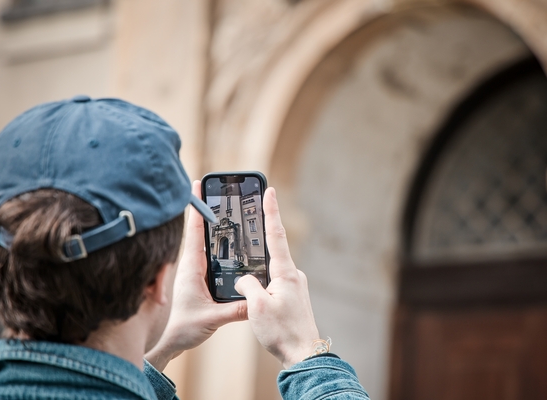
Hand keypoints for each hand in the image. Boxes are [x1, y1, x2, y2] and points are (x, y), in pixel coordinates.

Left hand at [145, 181, 247, 370]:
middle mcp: (192, 265)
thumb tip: (255, 300)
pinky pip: (206, 252)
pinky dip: (212, 239)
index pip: (194, 231)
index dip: (197, 207)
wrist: (174, 340)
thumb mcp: (212, 318)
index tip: (197, 184)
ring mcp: (195, 270)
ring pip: (202, 240)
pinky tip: (223, 236)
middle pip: (199, 229)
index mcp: (192, 268)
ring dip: (209, 222)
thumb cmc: (186, 328)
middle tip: (213, 187)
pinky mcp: (199, 277)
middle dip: (205, 207)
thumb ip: (234, 309)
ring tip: (221, 204)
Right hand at [235, 187, 319, 368]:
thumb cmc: (282, 332)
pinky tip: (253, 293)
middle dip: (259, 238)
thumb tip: (243, 278)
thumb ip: (247, 284)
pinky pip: (273, 283)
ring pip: (270, 270)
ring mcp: (294, 287)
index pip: (276, 235)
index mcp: (286, 273)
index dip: (271, 211)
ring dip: (258, 268)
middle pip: (272, 250)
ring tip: (245, 269)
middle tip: (251, 219)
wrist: (303, 355)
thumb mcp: (257, 307)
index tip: (270, 191)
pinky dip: (262, 282)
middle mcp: (293, 276)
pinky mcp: (293, 298)